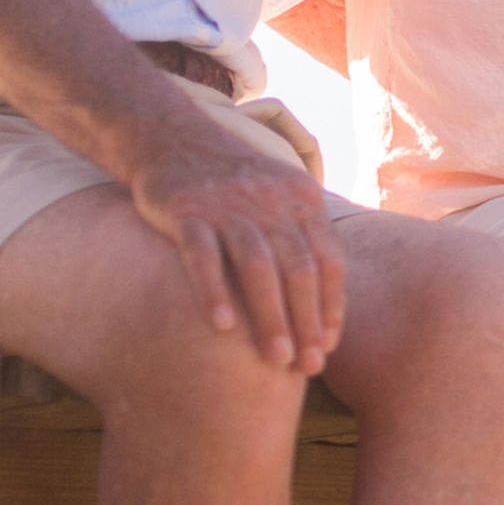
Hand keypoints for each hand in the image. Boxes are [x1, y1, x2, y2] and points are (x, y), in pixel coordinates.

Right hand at [129, 117, 344, 373]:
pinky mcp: (184, 208)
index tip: (329, 346)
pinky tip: (223, 327)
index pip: (329, 260)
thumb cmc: (235, 185)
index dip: (331, 306)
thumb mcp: (281, 197)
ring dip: (270, 316)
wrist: (172, 138)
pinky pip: (201, 254)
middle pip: (299, 268)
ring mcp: (227, 203)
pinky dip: (214, 290)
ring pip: (258, 266)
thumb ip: (306, 239)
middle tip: (308, 366)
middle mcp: (270, 200)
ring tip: (276, 359)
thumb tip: (329, 304)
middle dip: (307, 322)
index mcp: (302, 199)